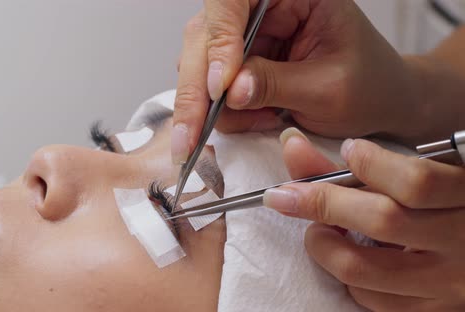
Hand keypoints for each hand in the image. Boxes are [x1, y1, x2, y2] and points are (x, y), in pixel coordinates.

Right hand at [171, 0, 425, 163]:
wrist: (381, 104)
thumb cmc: (371, 86)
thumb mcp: (328, 89)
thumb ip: (276, 85)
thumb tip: (228, 91)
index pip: (235, 0)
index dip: (220, 39)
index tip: (220, 87)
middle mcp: (264, 6)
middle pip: (205, 33)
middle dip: (197, 88)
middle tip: (190, 134)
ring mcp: (248, 34)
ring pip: (199, 63)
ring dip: (213, 105)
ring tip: (260, 120)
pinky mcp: (240, 61)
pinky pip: (209, 87)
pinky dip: (224, 113)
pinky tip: (258, 118)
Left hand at [265, 127, 464, 310]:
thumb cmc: (441, 205)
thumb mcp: (418, 178)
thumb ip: (359, 166)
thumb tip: (292, 146)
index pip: (415, 182)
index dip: (370, 163)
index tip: (349, 150)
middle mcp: (462, 243)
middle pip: (381, 221)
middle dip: (323, 203)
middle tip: (293, 195)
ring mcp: (447, 284)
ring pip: (362, 268)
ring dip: (323, 244)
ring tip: (320, 228)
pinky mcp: (430, 311)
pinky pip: (369, 298)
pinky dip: (345, 274)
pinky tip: (348, 253)